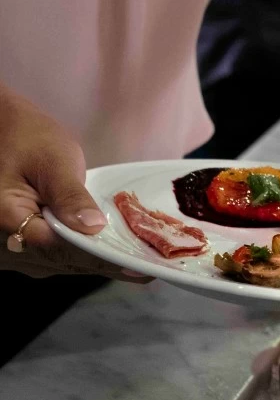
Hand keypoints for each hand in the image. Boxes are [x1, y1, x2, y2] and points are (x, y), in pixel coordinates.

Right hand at [0, 89, 149, 280]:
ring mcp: (10, 248)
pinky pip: (54, 257)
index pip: (58, 248)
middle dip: (103, 263)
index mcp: (5, 217)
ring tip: (136, 264)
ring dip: (94, 262)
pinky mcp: (22, 245)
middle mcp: (5, 240)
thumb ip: (70, 196)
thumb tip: (92, 228)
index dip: (99, 257)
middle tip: (147, 268)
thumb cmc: (27, 138)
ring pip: (58, 263)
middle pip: (60, 260)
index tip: (134, 265)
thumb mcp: (52, 161)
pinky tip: (111, 254)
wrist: (6, 131)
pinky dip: (82, 255)